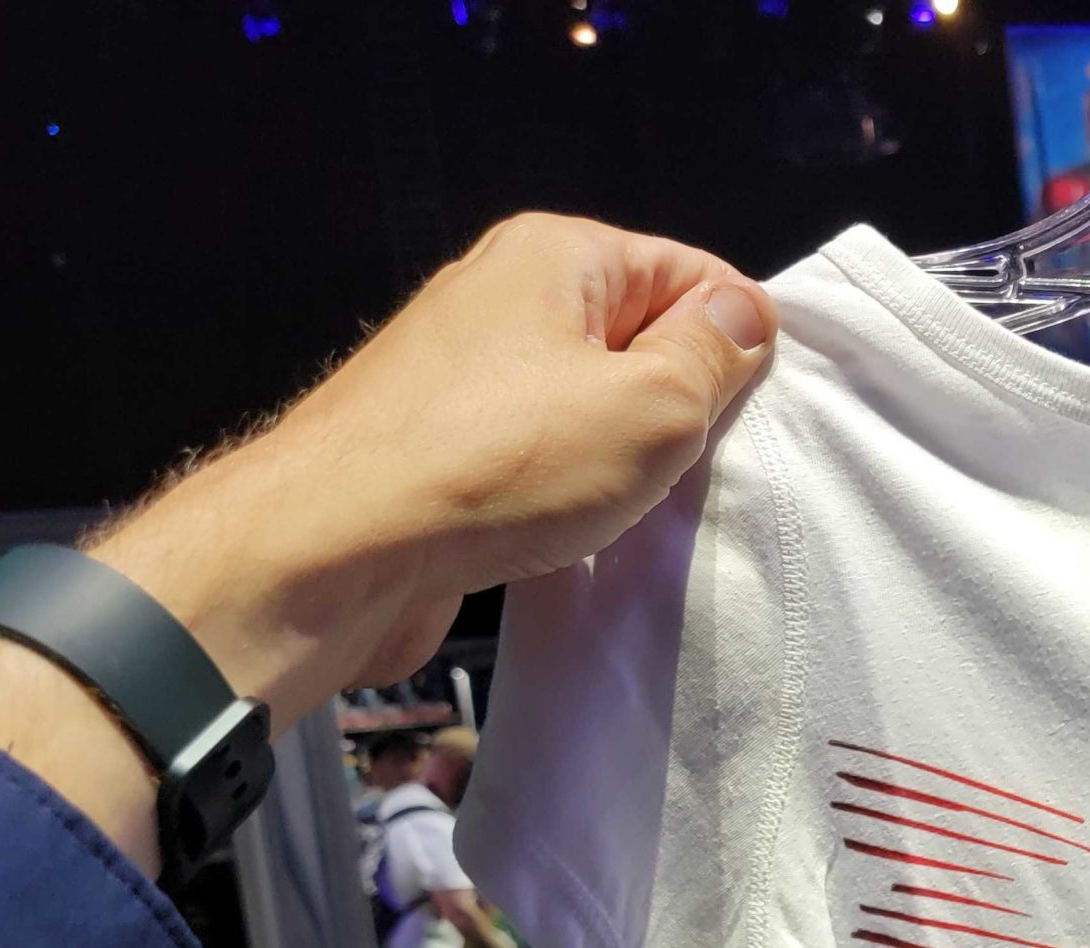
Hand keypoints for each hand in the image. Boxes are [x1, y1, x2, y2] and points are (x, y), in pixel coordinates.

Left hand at [89, 214, 778, 734]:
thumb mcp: (650, 406)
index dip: (736, 343)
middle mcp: (505, 295)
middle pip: (639, 338)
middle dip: (679, 405)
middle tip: (691, 467)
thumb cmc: (495, 466)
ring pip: (589, 404)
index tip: (751, 414)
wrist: (338, 550)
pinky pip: (538, 454)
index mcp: (558, 254)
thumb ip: (712, 356)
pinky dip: (567, 492)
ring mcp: (466, 371)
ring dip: (622, 459)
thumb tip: (743, 318)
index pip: (692, 273)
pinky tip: (572, 531)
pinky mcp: (441, 444)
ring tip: (625, 506)